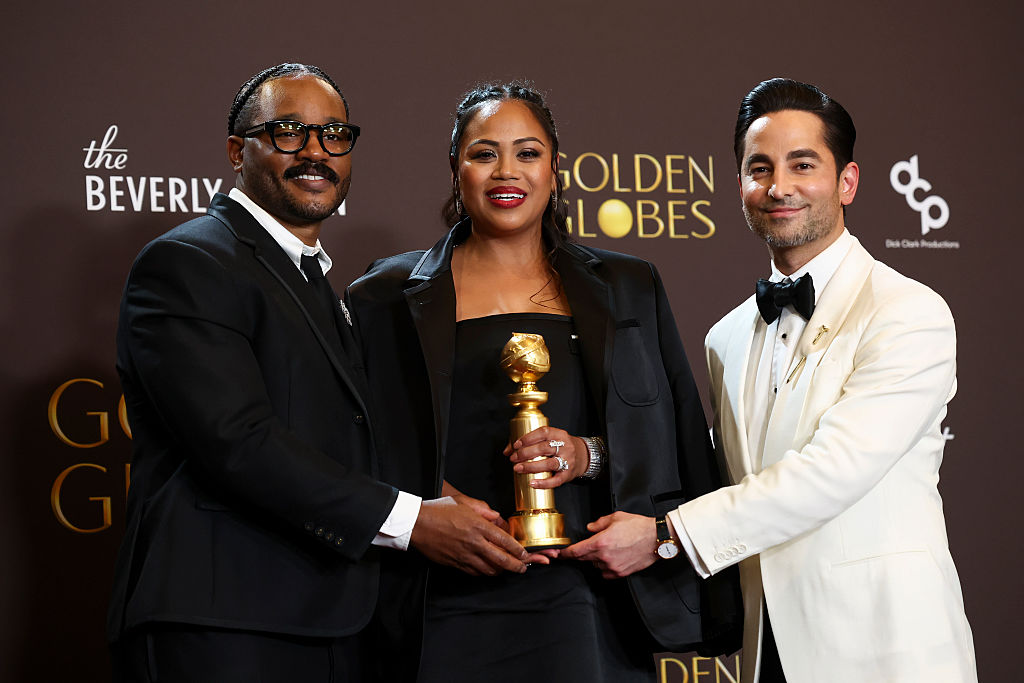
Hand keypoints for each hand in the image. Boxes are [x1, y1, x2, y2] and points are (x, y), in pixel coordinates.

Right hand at [440, 482, 554, 565]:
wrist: (417, 523)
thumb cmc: (439, 510)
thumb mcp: (464, 503)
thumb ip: (484, 510)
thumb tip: (496, 518)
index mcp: (478, 526)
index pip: (506, 541)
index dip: (519, 550)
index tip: (525, 554)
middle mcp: (474, 542)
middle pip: (502, 560)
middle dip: (516, 566)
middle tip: (522, 568)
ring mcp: (465, 555)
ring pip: (489, 570)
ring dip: (500, 571)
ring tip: (506, 569)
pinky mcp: (455, 563)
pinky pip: (474, 572)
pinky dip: (484, 572)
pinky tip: (487, 569)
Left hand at [504, 426, 587, 488]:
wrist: (583, 457)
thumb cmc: (561, 447)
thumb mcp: (549, 439)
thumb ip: (527, 442)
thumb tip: (507, 451)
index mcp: (559, 434)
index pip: (543, 432)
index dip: (528, 438)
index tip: (516, 444)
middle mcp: (565, 446)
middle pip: (544, 448)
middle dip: (526, 453)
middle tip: (514, 458)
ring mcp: (568, 461)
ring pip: (549, 463)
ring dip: (531, 466)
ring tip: (518, 469)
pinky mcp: (568, 474)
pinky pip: (556, 480)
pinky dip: (544, 483)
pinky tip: (532, 483)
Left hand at [561, 512, 657, 578]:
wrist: (656, 539)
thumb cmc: (639, 527)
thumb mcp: (616, 517)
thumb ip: (599, 523)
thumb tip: (590, 528)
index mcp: (601, 542)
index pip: (575, 551)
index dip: (564, 554)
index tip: (557, 555)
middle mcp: (604, 557)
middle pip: (583, 559)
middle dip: (580, 554)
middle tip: (587, 546)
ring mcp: (612, 567)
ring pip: (595, 565)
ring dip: (595, 559)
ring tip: (608, 548)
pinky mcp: (621, 573)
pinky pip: (606, 573)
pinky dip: (605, 567)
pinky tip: (612, 557)